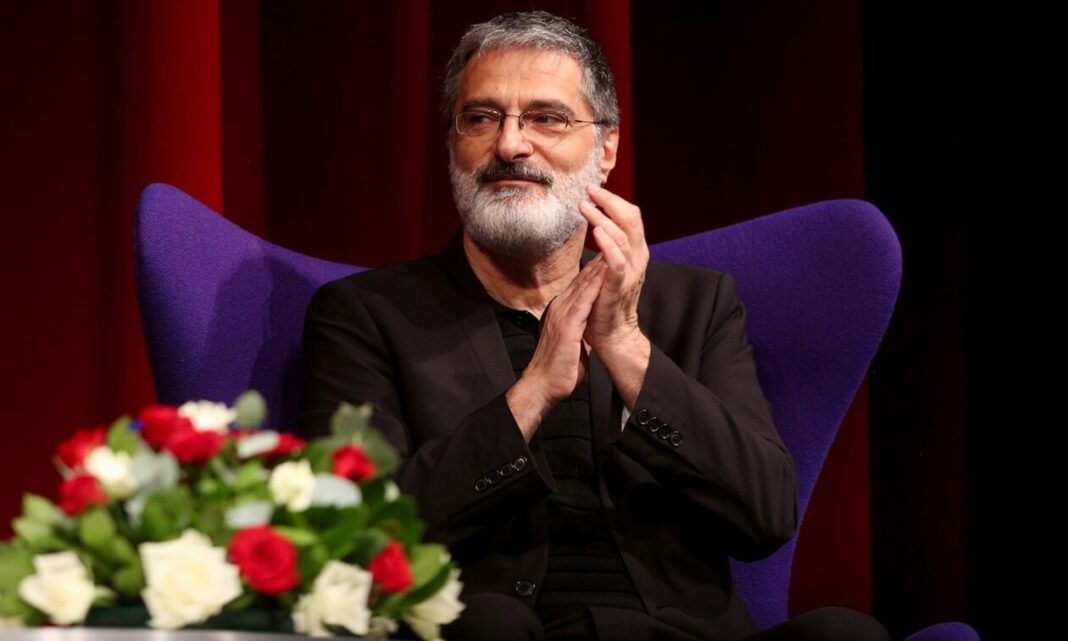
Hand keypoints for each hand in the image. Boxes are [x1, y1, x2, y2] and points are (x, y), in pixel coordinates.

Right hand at [506, 259, 606, 440]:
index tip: (611, 249)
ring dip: (599, 264)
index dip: (597, 265)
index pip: (582, 282)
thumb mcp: (571, 340)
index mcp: (562, 309)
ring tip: (612, 245)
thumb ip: (578, 326)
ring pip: (583, 284)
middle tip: (613, 236)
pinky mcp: (567, 326)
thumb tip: (587, 323)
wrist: (542, 386)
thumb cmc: (559, 367)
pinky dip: (595, 285)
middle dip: (599, 257)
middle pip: (582, 277)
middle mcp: (561, 306)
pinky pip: (584, 301)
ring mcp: (562, 314)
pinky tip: (605, 271)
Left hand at [579, 184, 648, 351]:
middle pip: (631, 218)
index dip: (614, 200)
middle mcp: (638, 257)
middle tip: (590, 190)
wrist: (613, 333)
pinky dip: (608, 244)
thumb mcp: (609, 267)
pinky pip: (617, 260)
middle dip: (610, 201)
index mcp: (635, 250)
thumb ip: (608, 247)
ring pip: (622, 235)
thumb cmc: (606, 299)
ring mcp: (631, 271)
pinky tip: (596, 232)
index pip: (631, 216)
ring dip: (602, 217)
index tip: (594, 189)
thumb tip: (598, 223)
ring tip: (585, 206)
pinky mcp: (620, 285)